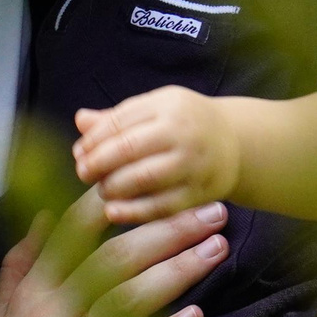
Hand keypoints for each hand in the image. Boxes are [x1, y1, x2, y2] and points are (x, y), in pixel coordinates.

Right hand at [0, 191, 230, 316]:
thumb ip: (22, 266)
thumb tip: (48, 215)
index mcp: (29, 293)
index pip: (76, 230)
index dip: (121, 200)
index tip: (164, 177)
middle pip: (112, 259)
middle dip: (166, 229)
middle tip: (213, 209)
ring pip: (123, 302)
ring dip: (175, 272)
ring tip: (216, 249)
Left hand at [73, 87, 242, 222]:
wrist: (237, 143)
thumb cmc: (185, 123)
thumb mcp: (156, 109)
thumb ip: (119, 117)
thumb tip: (80, 120)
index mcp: (168, 104)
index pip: (120, 121)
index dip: (94, 139)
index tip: (80, 152)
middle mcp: (182, 131)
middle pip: (129, 148)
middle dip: (98, 163)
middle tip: (83, 173)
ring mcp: (193, 163)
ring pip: (143, 178)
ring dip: (113, 187)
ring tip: (103, 190)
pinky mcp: (199, 192)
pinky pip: (161, 206)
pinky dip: (133, 211)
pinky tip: (114, 212)